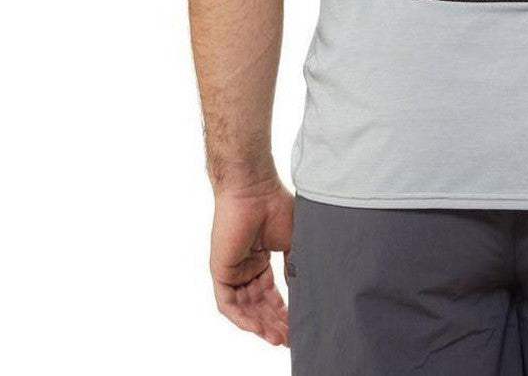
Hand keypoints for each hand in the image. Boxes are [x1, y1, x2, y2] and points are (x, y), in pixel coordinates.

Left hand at [210, 177, 293, 345]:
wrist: (255, 189)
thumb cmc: (276, 206)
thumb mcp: (293, 241)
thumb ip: (295, 266)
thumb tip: (305, 291)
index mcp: (261, 259)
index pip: (271, 293)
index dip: (284, 310)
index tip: (298, 325)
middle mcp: (246, 267)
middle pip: (259, 304)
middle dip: (275, 322)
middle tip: (291, 338)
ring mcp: (233, 270)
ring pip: (246, 308)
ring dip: (261, 324)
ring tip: (279, 338)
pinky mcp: (221, 272)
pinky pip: (228, 304)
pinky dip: (243, 318)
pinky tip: (260, 329)